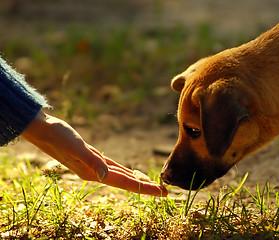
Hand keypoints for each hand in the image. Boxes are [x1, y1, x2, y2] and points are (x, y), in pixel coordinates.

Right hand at [21, 111, 166, 196]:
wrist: (42, 129)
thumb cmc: (57, 136)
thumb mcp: (75, 147)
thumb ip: (91, 161)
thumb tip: (106, 176)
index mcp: (94, 172)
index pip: (126, 183)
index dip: (145, 188)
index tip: (163, 192)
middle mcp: (96, 172)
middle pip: (127, 182)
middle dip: (146, 187)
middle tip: (166, 191)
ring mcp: (94, 166)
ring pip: (122, 176)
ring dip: (137, 181)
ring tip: (152, 185)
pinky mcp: (92, 157)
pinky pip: (114, 168)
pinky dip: (125, 172)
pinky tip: (129, 172)